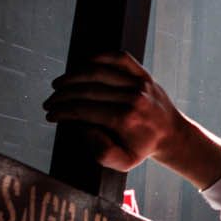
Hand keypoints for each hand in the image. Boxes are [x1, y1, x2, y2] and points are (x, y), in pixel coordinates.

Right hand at [43, 54, 184, 172]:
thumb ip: (101, 152)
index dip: (62, 111)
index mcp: (125, 120)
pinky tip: (81, 66)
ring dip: (73, 76)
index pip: (84, 110)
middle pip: (87, 90)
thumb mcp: (123, 162)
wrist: (172, 135)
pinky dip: (98, 57)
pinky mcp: (143, 73)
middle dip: (62, 96)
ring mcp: (139, 83)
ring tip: (58, 84)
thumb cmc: (142, 149)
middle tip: (48, 102)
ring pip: (98, 71)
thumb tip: (84, 128)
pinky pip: (119, 58)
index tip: (49, 114)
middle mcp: (132, 98)